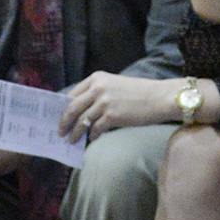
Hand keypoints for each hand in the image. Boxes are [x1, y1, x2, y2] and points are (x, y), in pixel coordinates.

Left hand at [60, 73, 178, 140]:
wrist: (159, 98)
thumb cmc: (139, 93)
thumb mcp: (115, 85)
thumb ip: (98, 93)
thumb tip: (81, 111)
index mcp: (97, 78)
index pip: (72, 94)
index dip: (63, 108)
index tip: (59, 117)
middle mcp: (98, 88)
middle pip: (72, 108)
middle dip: (64, 122)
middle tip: (60, 132)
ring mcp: (104, 102)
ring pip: (82, 121)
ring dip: (75, 133)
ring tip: (72, 140)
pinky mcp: (112, 116)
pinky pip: (95, 129)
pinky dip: (92, 136)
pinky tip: (92, 140)